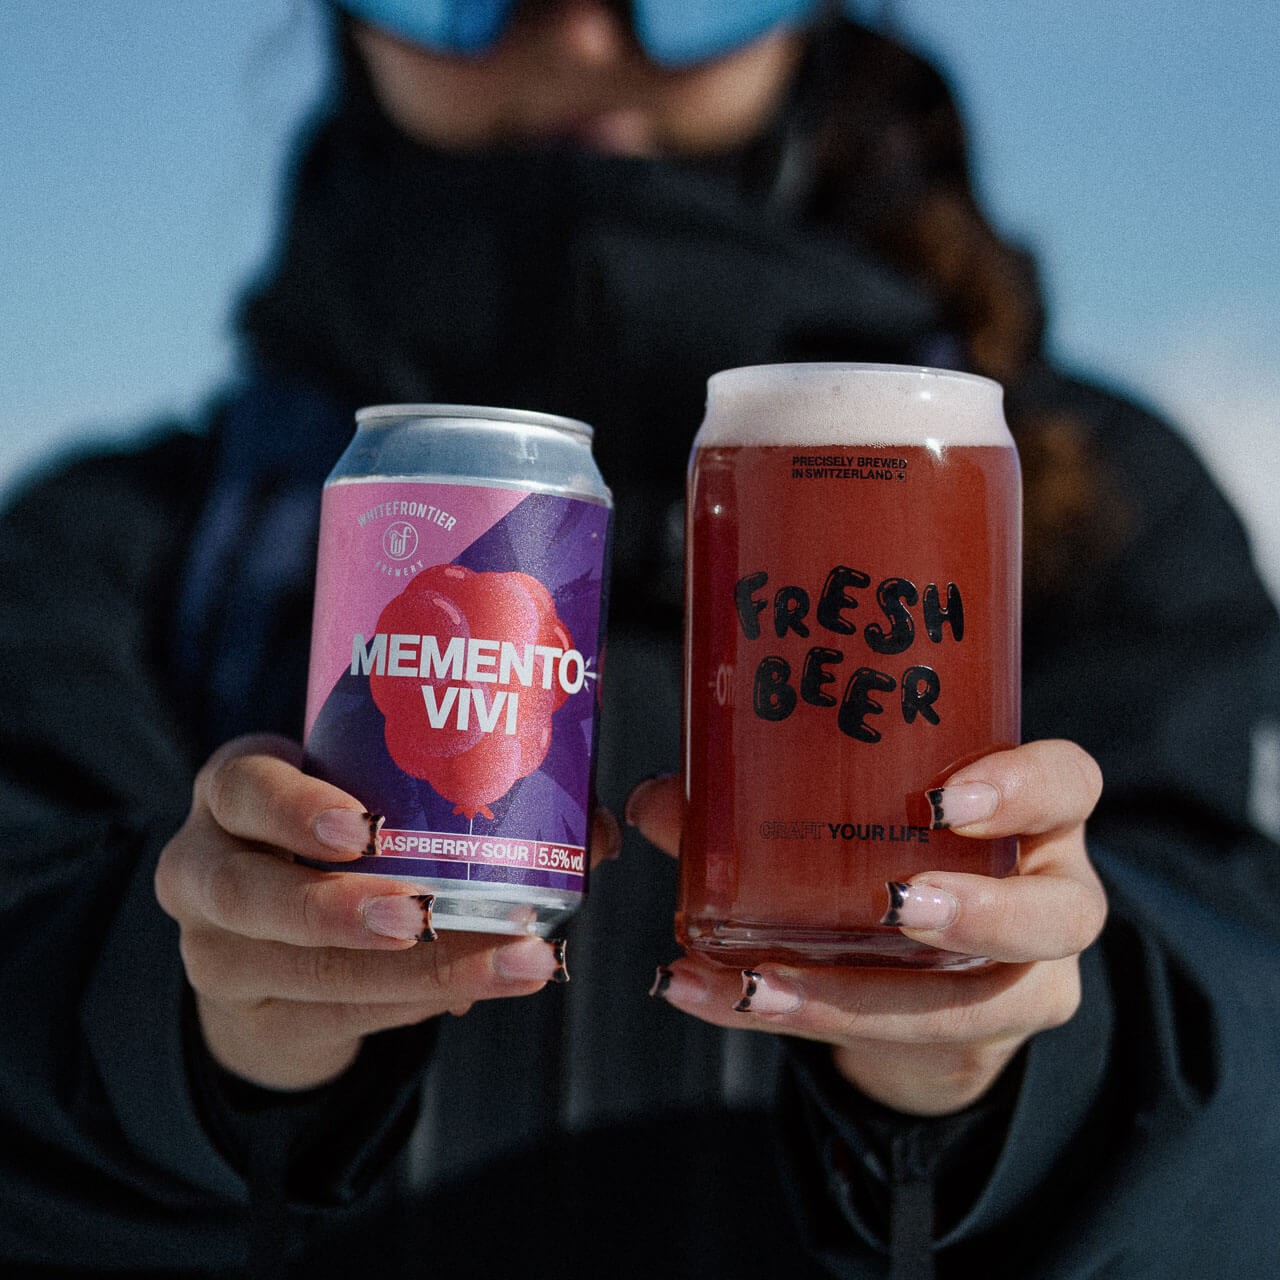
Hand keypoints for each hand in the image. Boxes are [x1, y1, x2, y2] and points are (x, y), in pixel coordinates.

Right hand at [155, 734, 618, 1089]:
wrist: (270, 928)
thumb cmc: (338, 837)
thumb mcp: (366, 799)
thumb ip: (457, 797)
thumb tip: (594, 828)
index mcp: (233, 793)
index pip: (242, 788)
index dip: (296, 808)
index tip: (364, 828)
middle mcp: (203, 868)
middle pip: (250, 893)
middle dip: (341, 909)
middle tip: (422, 913)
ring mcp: (215, 950)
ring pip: (302, 970)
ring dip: (410, 972)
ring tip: (503, 965)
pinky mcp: (252, 1014)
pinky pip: (334, 1015)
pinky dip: (413, 1005)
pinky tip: (478, 994)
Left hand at [627, 740, 1105, 1115]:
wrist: (922, 972)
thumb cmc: (890, 856)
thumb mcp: (847, 818)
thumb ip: (755, 802)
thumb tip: (658, 798)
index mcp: (1027, 812)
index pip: (1065, 781)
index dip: (1021, 787)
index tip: (941, 798)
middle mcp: (1047, 891)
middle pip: (1062, 910)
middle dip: (981, 912)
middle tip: (895, 904)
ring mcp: (1026, 976)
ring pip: (990, 1000)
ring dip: (869, 993)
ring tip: (764, 979)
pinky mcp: (977, 1037)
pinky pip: (904, 1041)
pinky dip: (805, 1017)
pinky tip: (721, 997)